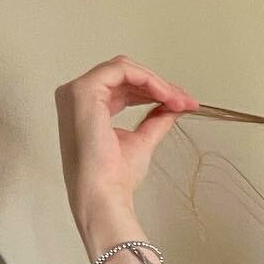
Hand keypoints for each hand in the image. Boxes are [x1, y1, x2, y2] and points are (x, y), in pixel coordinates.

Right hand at [56, 55, 198, 228]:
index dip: (154, 91)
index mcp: (88, 108)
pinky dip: (148, 80)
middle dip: (159, 86)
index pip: (123, 86)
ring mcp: (77, 92)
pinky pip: (121, 70)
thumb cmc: (116, 176)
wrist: (104, 194)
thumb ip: (156, 119)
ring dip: (157, 83)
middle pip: (124, 74)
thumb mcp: (142, 140)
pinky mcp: (83, 91)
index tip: (182, 104)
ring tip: (179, 101)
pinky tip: (166, 96)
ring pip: (124, 68)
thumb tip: (175, 105)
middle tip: (186, 102)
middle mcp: (77, 97)